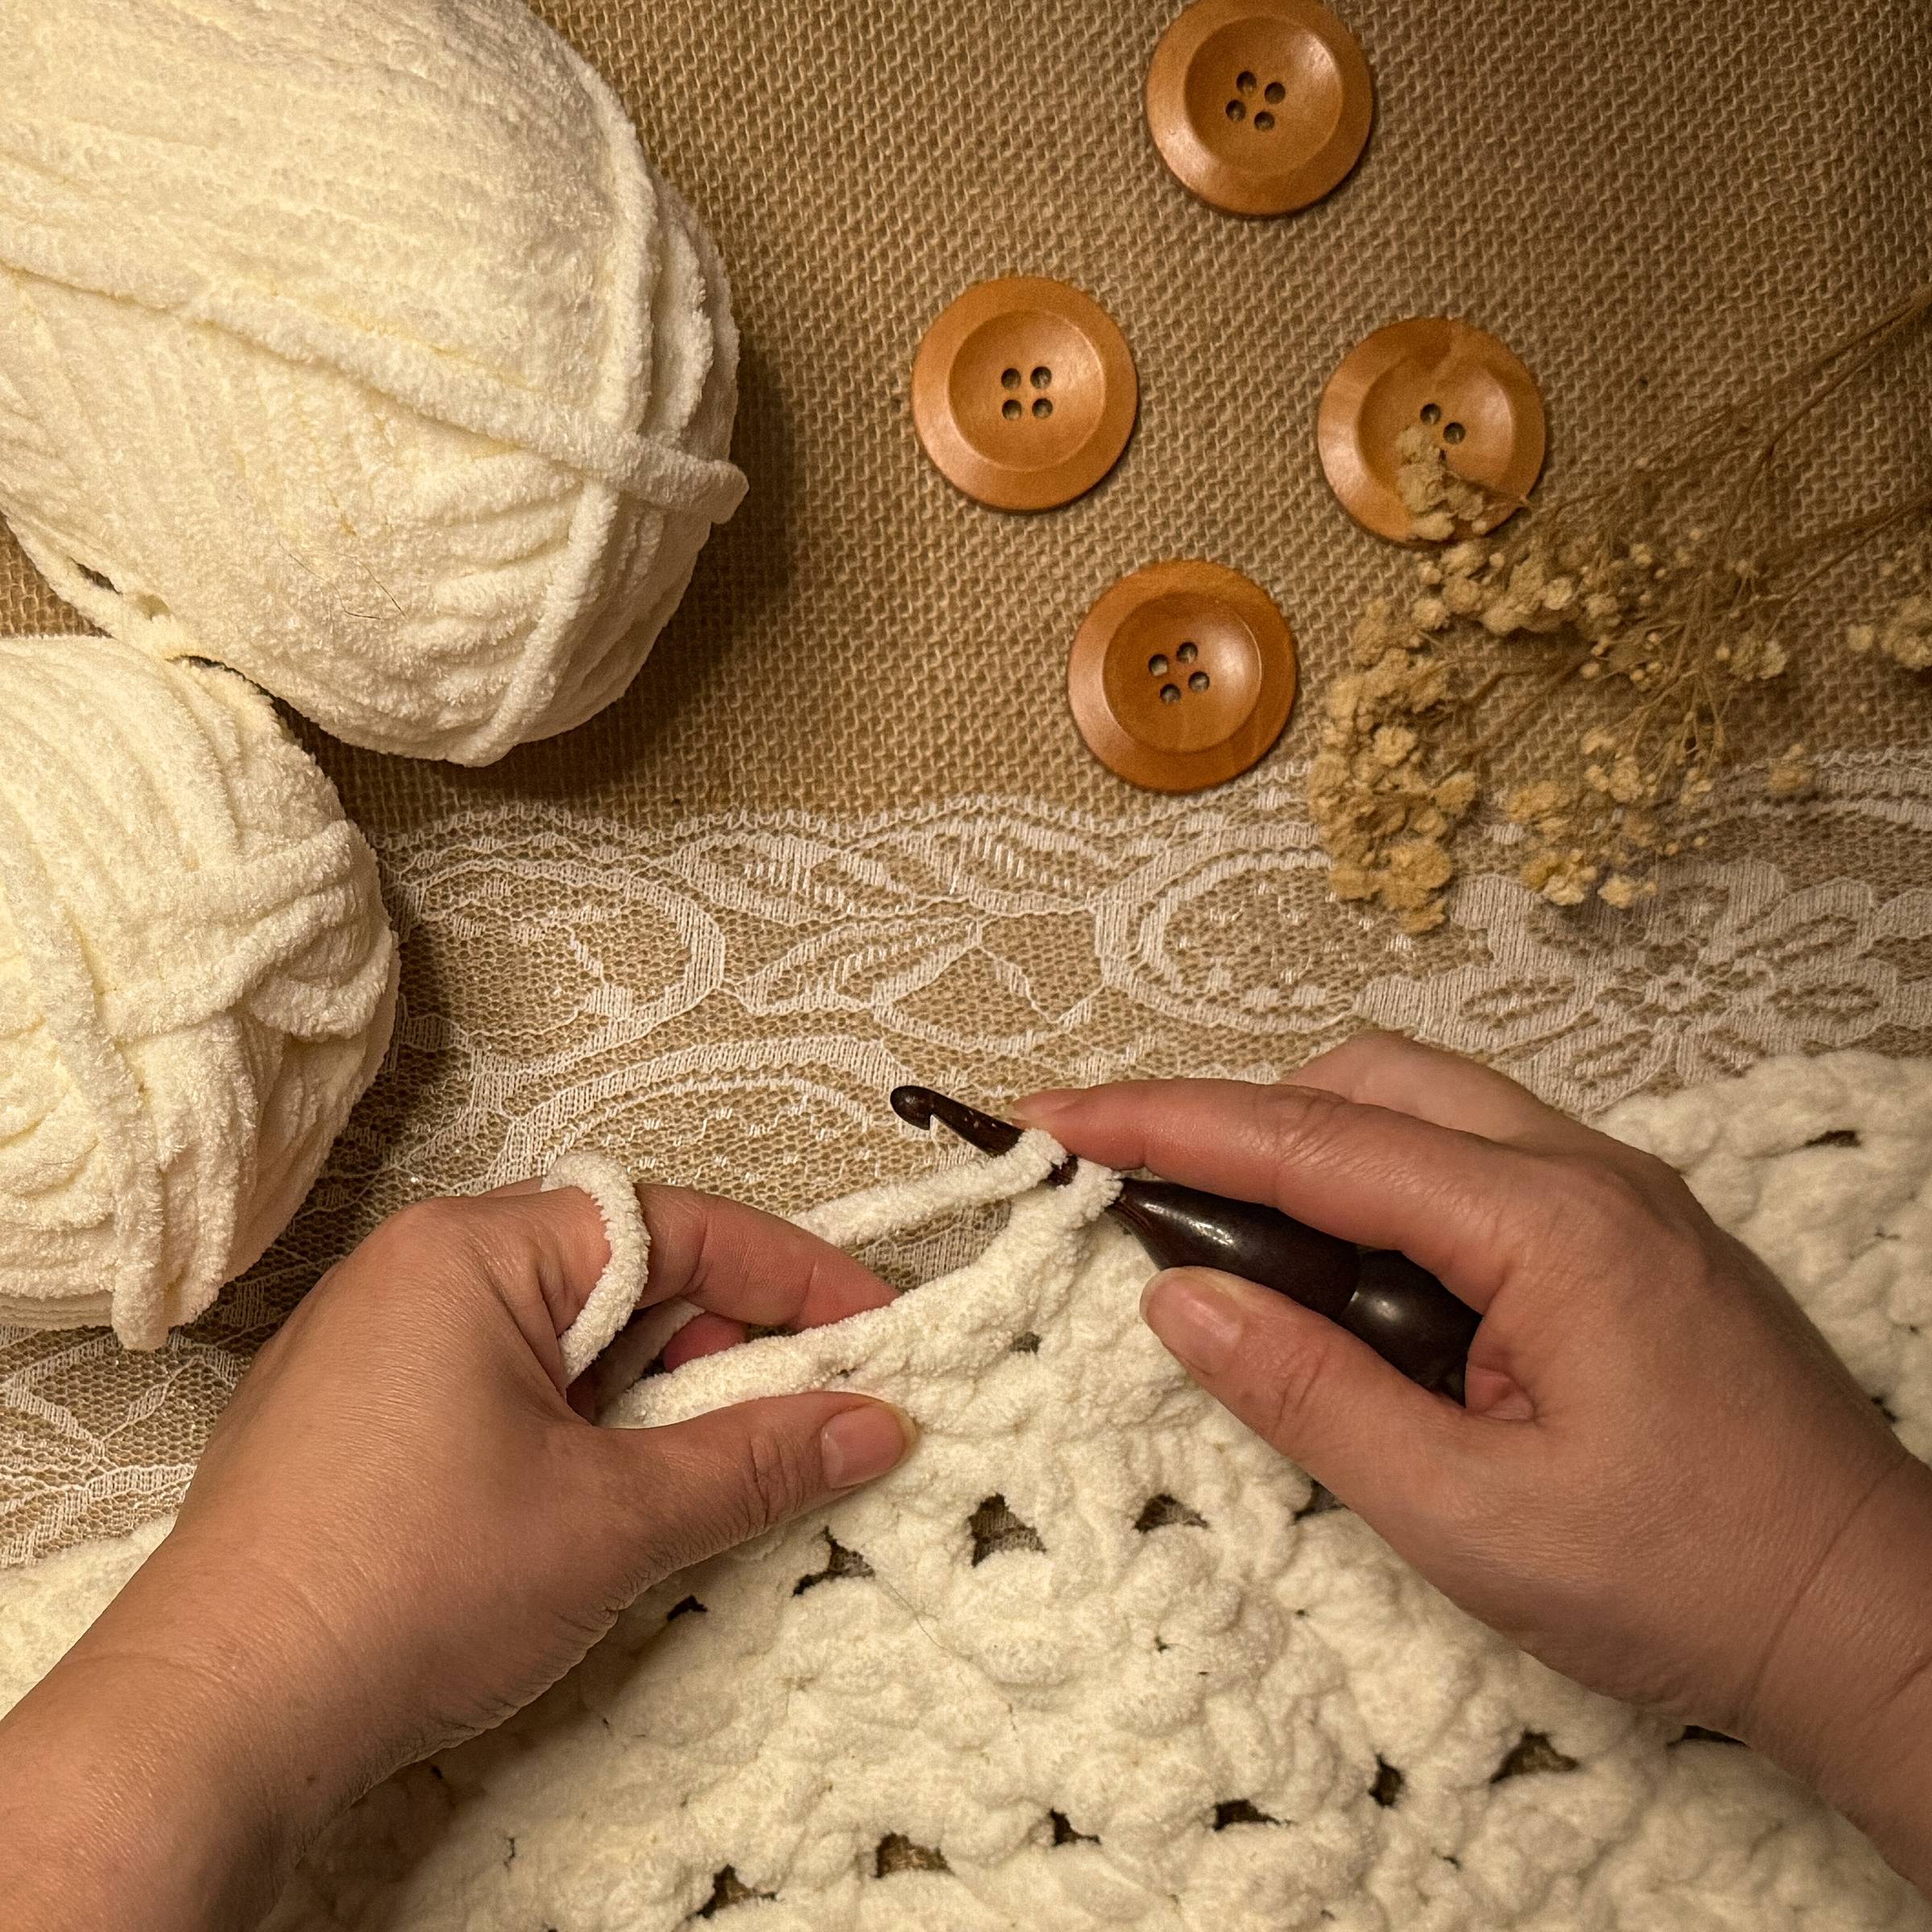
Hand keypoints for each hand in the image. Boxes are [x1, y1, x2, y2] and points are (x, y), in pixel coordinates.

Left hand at [0, 1178, 908, 1931]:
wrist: (216, 1721)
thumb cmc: (406, 1587)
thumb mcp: (613, 1518)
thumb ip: (757, 1459)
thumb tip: (873, 1423)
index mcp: (476, 1249)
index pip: (675, 1226)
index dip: (791, 1277)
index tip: (876, 1330)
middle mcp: (418, 1268)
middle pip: (619, 1276)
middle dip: (720, 1347)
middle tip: (802, 1418)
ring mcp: (374, 1342)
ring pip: (563, 1336)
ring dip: (650, 1396)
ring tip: (707, 1475)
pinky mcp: (354, 1416)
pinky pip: (502, 1382)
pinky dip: (578, 1425)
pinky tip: (607, 1499)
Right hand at [1019, 1034, 1931, 1892]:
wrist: (1873, 1621)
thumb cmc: (1691, 1585)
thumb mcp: (1472, 1519)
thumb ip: (1312, 1395)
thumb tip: (1178, 1299)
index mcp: (1548, 1224)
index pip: (1312, 1142)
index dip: (1164, 1121)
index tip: (1053, 1115)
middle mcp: (1585, 1171)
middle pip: (1365, 1083)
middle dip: (1231, 1117)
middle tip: (1124, 1186)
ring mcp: (1615, 1192)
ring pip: (1420, 1110)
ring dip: (1306, 1150)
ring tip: (1225, 1242)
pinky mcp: (1625, 1231)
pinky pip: (1470, 1160)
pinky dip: (1377, 1187)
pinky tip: (1345, 1276)